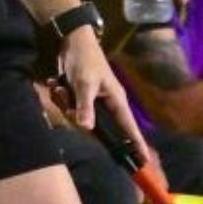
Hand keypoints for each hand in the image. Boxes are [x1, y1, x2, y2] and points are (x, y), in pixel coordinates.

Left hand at [53, 28, 154, 171]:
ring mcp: (94, 101)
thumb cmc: (85, 61)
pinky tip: (58, 83)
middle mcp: (108, 104)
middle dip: (78, 116)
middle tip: (68, 97)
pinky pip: (71, 108)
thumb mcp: (84, 84)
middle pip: (97, 126)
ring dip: (66, 104)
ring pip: (80, 117)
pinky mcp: (81, 98)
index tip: (144, 161)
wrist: (73, 42)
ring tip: (62, 86)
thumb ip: (85, 107)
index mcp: (116, 101)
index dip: (136, 144)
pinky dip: (62, 98)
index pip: (129, 127)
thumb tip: (86, 129)